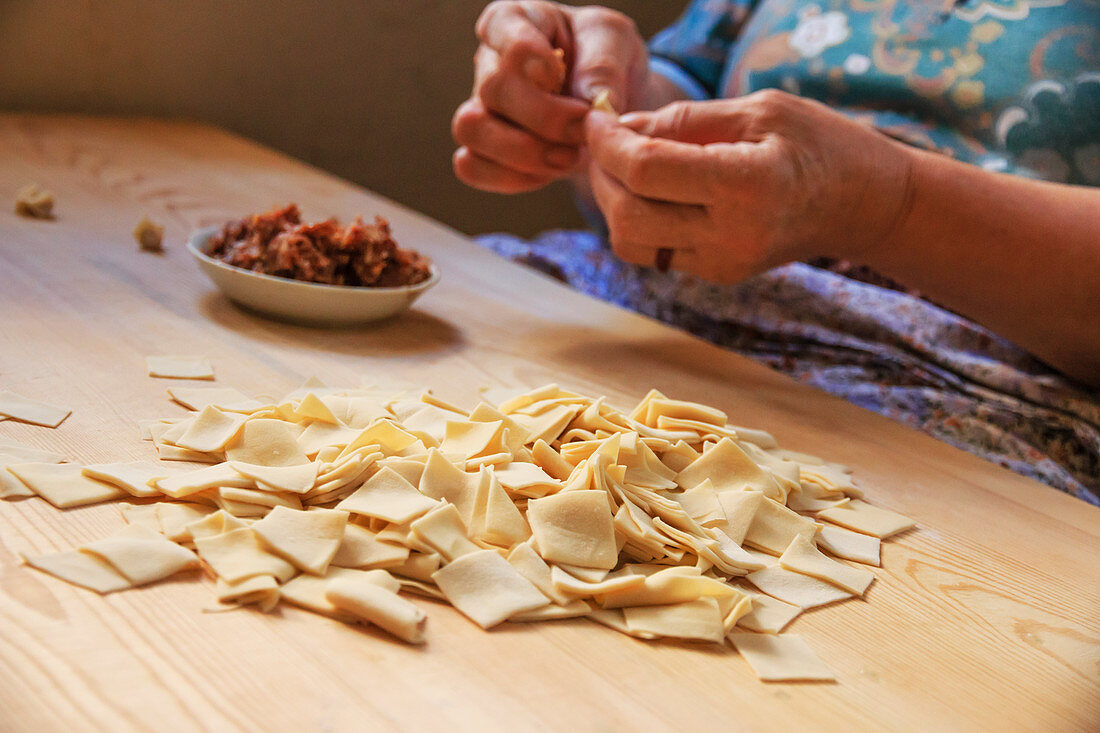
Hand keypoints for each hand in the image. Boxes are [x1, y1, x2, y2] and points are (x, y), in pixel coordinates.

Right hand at [452, 1, 648, 193]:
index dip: (540, 67)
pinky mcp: (480, 147)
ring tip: (567, 157)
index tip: (568, 80)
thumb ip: (602, 66)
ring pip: (471, 129)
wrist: (605, 101)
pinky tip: (548, 172)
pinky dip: (512, 177)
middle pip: (494, 90)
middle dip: (547, 120)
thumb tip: (592, 103)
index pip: (510, 41)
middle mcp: (488, 61)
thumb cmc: (603, 57)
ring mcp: (479, 106)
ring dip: (524, 152)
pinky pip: (472, 166)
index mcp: (513, 20)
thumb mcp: (615, 41)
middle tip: (584, 130)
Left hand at [584, 90, 915, 282]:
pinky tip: (651, 189)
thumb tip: (620, 130)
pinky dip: (637, 218)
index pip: (646, 172)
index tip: (597, 121)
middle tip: (603, 142)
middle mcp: (730, 234)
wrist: (861, 204)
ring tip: (621, 165)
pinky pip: (653, 251)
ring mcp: (721, 262)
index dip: (607, 145)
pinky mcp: (716, 273)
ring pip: (630, 242)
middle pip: (627, 215)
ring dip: (612, 202)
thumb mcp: (758, 110)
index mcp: (746, 185)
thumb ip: (685, 120)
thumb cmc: (817, 143)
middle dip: (601, 175)